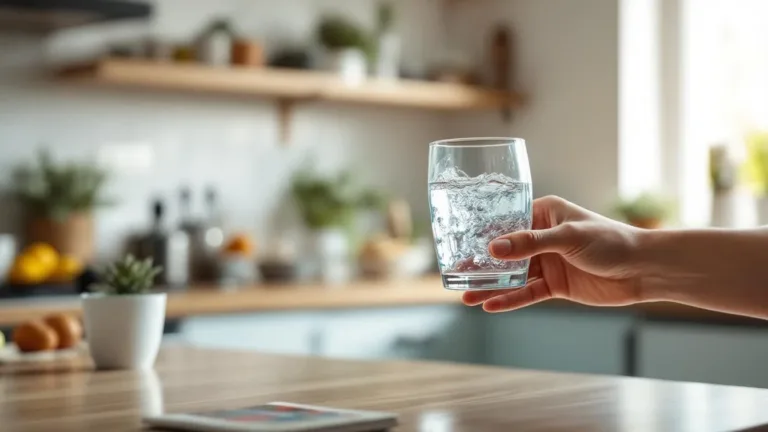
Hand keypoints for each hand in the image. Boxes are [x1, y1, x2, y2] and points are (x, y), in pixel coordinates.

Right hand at [463, 196, 644, 311]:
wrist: (643, 269)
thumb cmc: (611, 240)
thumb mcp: (567, 236)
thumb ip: (529, 243)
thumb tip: (494, 249)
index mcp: (544, 213)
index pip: (506, 222)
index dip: (482, 234)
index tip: (459, 245)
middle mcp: (541, 237)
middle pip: (504, 252)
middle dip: (481, 264)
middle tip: (454, 274)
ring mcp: (547, 262)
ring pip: (512, 275)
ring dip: (490, 286)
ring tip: (465, 295)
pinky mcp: (555, 285)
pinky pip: (527, 293)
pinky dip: (509, 300)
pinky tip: (491, 305)